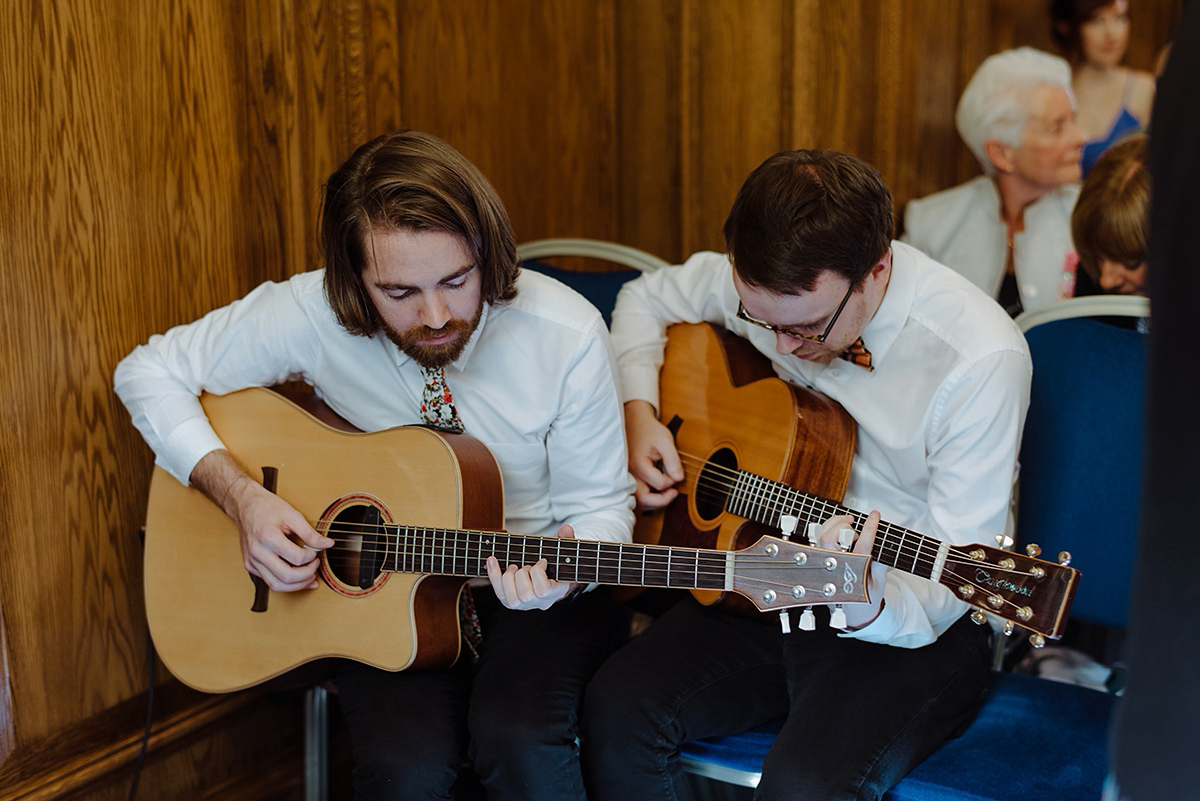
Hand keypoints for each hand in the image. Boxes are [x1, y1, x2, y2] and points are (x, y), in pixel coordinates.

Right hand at [226, 478, 333, 591]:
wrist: (246, 506)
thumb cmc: (269, 508)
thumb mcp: (293, 516)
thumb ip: (310, 533)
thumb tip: (328, 544)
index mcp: (268, 537)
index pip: (297, 558)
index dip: (312, 557)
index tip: (316, 552)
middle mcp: (258, 552)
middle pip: (287, 577)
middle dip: (307, 576)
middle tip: (315, 566)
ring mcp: (252, 561)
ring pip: (276, 586)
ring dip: (297, 585)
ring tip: (310, 577)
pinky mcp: (250, 565)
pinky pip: (269, 581)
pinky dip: (285, 583)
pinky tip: (297, 577)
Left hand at [485, 524, 578, 609]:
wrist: (552, 583)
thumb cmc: (558, 566)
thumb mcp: (565, 553)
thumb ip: (567, 540)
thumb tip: (566, 529)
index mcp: (556, 593)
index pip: (543, 590)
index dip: (538, 572)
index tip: (542, 561)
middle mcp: (539, 603)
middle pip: (525, 595)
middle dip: (523, 574)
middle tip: (527, 566)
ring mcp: (524, 605)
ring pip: (511, 598)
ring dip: (509, 577)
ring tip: (515, 567)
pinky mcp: (510, 602)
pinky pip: (498, 593)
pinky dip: (493, 575)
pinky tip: (491, 560)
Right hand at [625, 400, 683, 508]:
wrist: (635, 423)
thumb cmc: (650, 431)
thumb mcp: (665, 441)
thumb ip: (673, 460)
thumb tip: (679, 479)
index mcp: (638, 464)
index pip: (659, 484)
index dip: (672, 481)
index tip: (675, 471)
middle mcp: (629, 474)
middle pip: (644, 499)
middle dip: (662, 500)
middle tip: (674, 493)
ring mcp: (626, 478)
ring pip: (639, 501)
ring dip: (654, 502)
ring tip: (667, 493)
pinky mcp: (627, 479)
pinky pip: (635, 496)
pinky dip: (647, 499)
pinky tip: (656, 492)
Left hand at [817, 511, 886, 629]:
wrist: (854, 614)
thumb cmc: (867, 596)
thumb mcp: (879, 583)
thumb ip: (880, 563)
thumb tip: (880, 541)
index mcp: (854, 575)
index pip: (861, 546)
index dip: (869, 528)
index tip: (875, 515)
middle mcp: (835, 569)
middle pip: (830, 539)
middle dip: (842, 525)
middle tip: (855, 523)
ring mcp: (824, 565)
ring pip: (820, 537)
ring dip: (833, 523)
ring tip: (848, 522)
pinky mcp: (819, 562)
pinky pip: (817, 541)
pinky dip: (826, 529)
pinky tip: (837, 527)